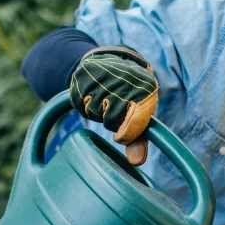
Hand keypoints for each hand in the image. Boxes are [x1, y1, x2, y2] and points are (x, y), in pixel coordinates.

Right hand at [68, 46, 158, 164]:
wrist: (112, 61)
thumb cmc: (131, 96)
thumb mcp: (139, 116)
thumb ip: (138, 139)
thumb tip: (137, 162)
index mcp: (146, 88)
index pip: (133, 122)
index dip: (125, 133)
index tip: (122, 134)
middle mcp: (125, 78)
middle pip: (110, 119)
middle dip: (110, 121)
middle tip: (114, 110)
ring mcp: (103, 74)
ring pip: (94, 111)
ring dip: (97, 112)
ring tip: (105, 99)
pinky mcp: (83, 74)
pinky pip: (79, 103)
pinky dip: (84, 104)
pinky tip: (93, 94)